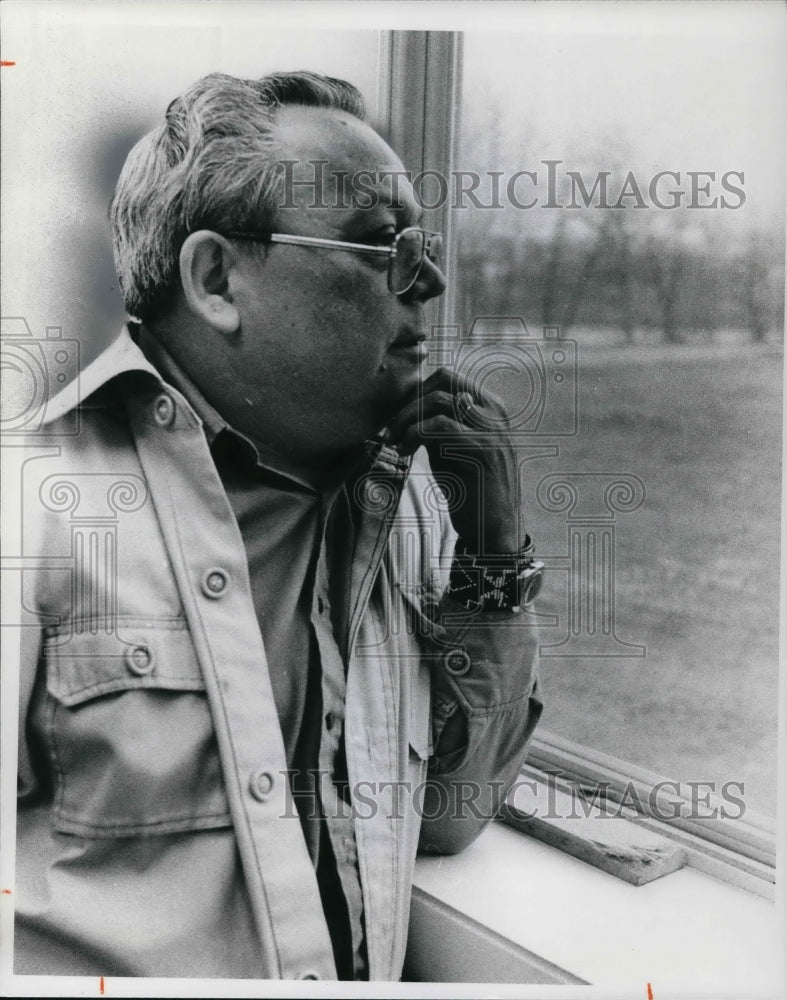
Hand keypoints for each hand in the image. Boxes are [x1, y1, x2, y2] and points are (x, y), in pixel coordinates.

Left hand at [385, 367, 521, 554]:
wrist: (494, 533)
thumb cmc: (471, 493)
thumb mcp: (451, 451)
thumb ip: (437, 427)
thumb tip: (408, 410)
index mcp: (491, 409)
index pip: (448, 378)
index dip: (416, 393)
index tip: (397, 418)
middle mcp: (496, 413)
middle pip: (445, 379)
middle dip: (411, 400)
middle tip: (392, 427)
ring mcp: (492, 430)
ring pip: (439, 400)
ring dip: (407, 418)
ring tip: (395, 441)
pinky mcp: (483, 451)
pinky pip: (441, 426)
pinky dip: (414, 434)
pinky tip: (404, 451)